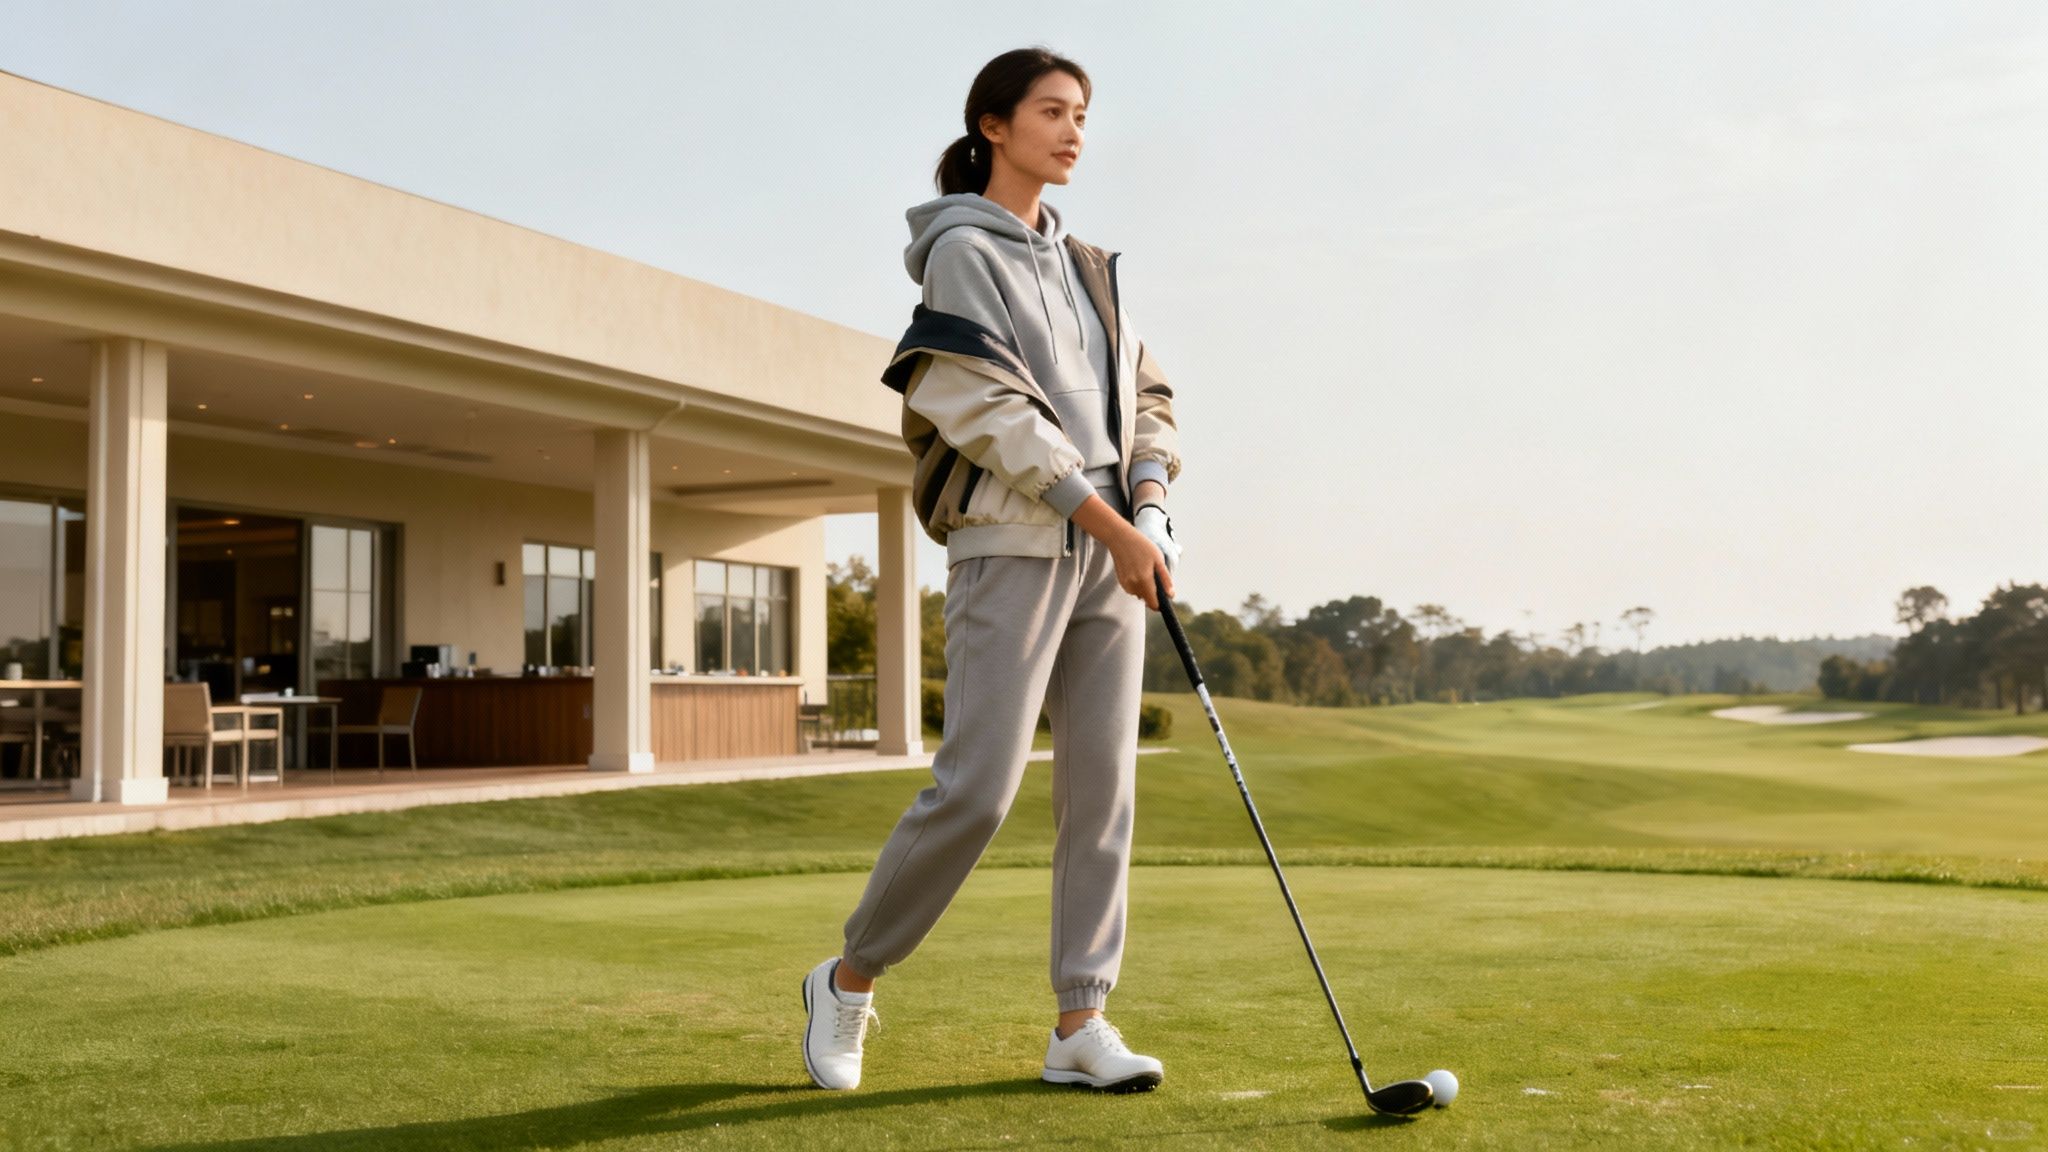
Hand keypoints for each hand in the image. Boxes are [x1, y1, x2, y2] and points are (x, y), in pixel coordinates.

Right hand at [1072, 492, 1175, 609]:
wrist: (1120, 538)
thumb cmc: (1141, 545)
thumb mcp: (1159, 560)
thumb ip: (1165, 580)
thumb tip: (1170, 595)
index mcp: (1144, 581)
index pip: (1153, 604)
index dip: (1160, 602)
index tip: (1164, 597)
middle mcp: (1133, 585)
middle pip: (1146, 599)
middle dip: (1152, 592)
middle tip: (1154, 575)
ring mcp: (1125, 584)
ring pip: (1139, 594)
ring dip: (1144, 587)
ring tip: (1145, 569)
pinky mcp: (1120, 581)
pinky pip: (1132, 588)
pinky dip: (1137, 583)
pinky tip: (1137, 570)